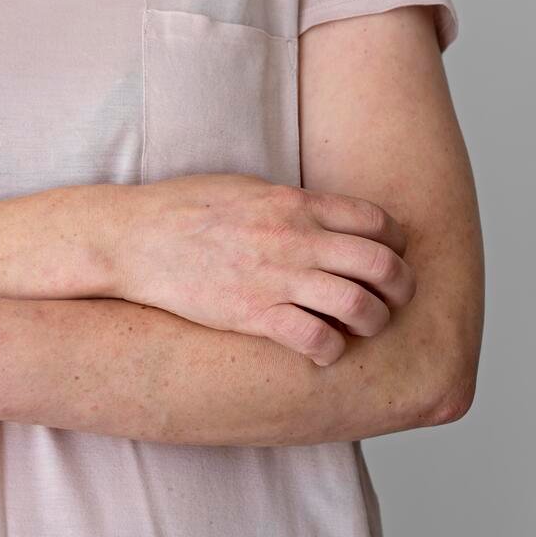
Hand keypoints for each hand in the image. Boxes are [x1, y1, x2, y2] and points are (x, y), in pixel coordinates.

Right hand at [113, 174, 416, 365]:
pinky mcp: (252, 315)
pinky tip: (323, 349)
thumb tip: (318, 213)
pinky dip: (331, 350)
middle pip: (382, 265)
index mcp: (294, 203)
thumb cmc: (181, 208)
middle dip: (401, 287)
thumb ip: (287, 201)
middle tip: (393, 299)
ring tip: (363, 328)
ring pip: (360, 306)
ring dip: (373, 322)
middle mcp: (294, 239)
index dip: (395, 244)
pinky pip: (316, 339)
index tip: (387, 257)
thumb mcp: (243, 187)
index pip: (377, 222)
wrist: (134, 239)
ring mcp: (275, 278)